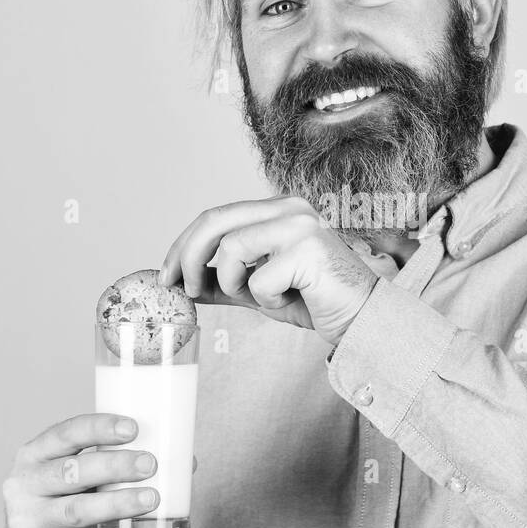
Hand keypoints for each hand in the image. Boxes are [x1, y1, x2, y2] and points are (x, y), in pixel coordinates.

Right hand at [0, 413, 168, 527]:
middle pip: (71, 471)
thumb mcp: (78, 482)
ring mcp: (29, 523)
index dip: (98, 428)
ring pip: (78, 510)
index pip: (64, 434)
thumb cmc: (65, 506)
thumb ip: (118, 467)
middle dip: (114, 465)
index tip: (133, 428)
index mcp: (34, 456)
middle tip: (151, 464)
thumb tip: (187, 461)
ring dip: (119, 503)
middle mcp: (24, 486)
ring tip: (153, 499)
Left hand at [160, 195, 378, 344]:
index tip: (165, 276)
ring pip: (231, 249)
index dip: (183, 245)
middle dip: (187, 258)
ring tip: (259, 296)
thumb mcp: (256, 289)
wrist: (360, 319)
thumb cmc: (315, 301)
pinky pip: (258, 279)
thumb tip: (180, 281)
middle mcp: (289, 208)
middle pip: (215, 221)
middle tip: (183, 289)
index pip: (216, 216)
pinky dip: (265, 300)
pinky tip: (290, 300)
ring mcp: (300, 225)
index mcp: (277, 209)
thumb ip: (222, 280)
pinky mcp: (309, 249)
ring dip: (232, 283)